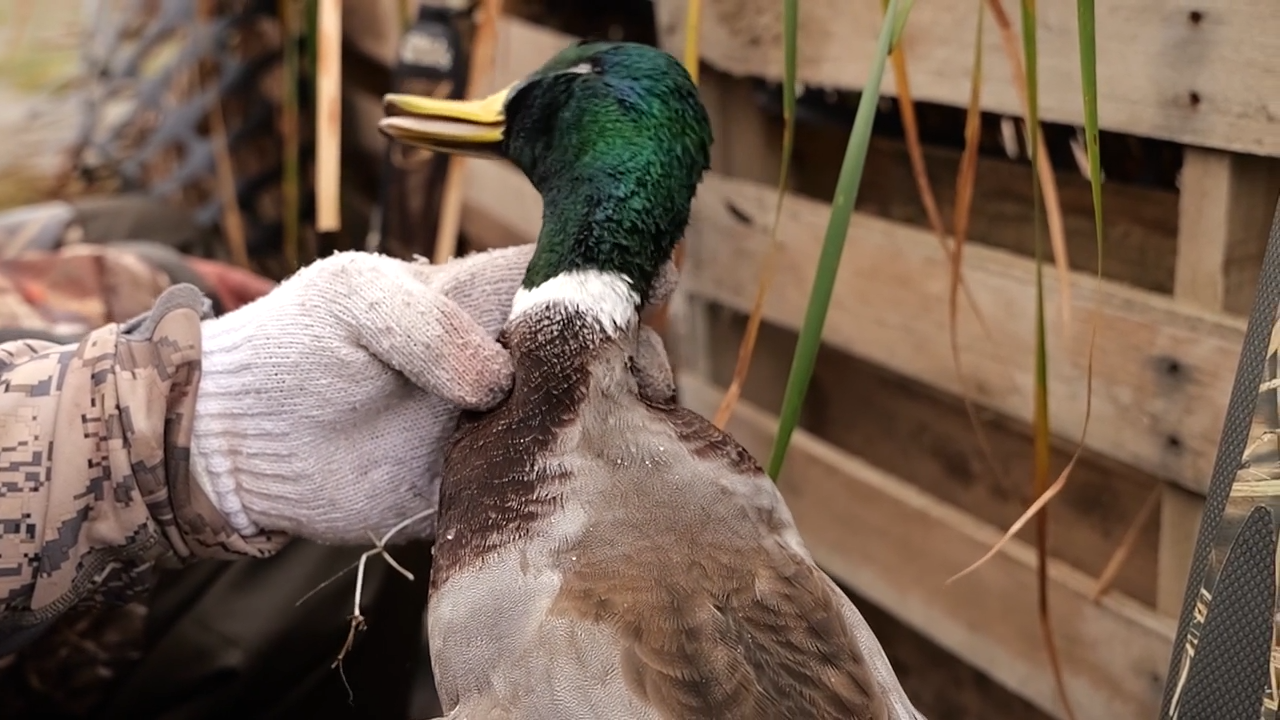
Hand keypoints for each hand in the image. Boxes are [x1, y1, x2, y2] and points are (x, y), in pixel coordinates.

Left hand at [189, 244, 677, 544]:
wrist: (237, 442)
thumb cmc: (293, 344)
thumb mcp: (353, 296)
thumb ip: (429, 321)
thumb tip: (498, 381)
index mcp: (485, 299)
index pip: (571, 280)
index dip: (616, 282)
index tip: (652, 294)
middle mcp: (507, 364)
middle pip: (598, 356)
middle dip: (633, 363)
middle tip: (640, 384)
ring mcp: (500, 429)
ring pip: (585, 424)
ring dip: (613, 429)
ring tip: (627, 436)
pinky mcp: (482, 492)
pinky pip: (541, 492)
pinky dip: (572, 491)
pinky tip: (598, 489)